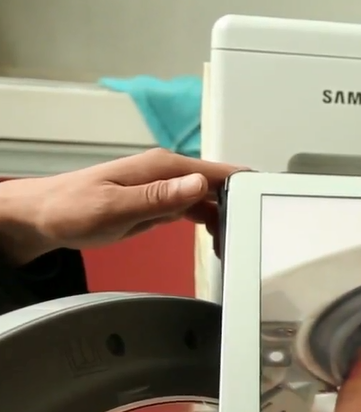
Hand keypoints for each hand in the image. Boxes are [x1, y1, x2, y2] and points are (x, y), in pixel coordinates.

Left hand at [0, 148, 242, 264]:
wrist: (40, 218)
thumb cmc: (72, 210)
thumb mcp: (116, 207)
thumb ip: (159, 197)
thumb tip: (199, 183)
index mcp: (163, 167)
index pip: (218, 171)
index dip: (247, 185)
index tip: (269, 203)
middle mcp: (169, 173)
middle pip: (219, 186)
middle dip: (240, 207)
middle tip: (254, 237)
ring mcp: (165, 187)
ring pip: (209, 200)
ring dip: (226, 219)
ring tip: (238, 245)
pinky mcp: (159, 203)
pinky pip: (194, 210)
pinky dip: (210, 224)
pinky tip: (218, 240)